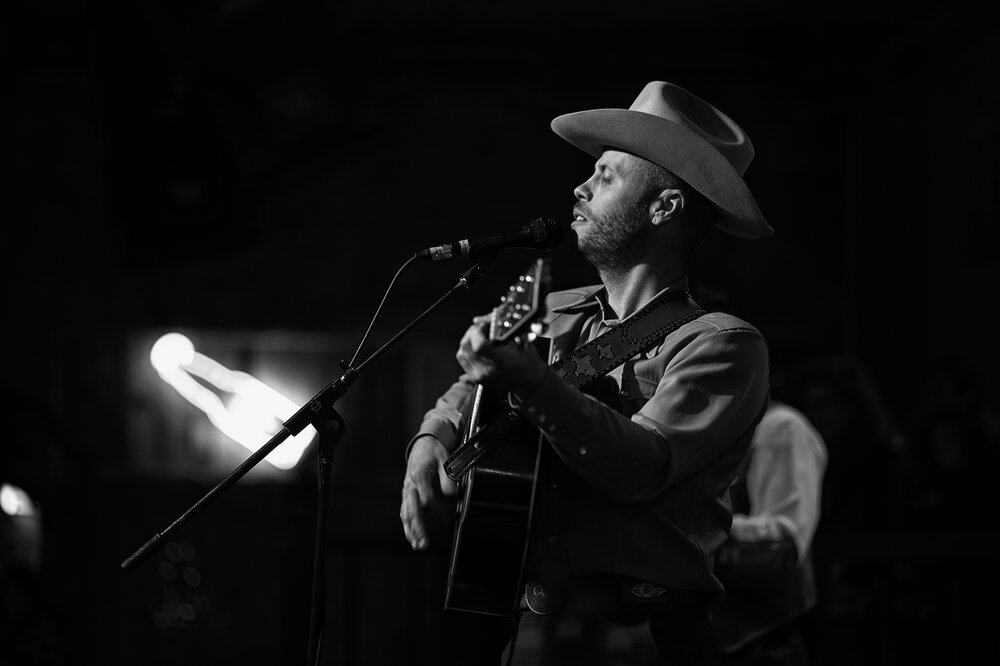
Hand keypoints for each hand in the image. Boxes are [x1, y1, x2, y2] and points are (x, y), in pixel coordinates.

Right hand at [400, 435, 456, 550]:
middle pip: (412, 509)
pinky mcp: (406, 496)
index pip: (427, 498)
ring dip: (411, 531)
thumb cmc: (433, 454)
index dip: (437, 511)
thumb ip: (448, 479)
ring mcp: (406, 491)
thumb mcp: (445, 461)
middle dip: (418, 527)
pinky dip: (408, 527)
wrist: (422, 447)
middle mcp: (410, 485)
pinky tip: (412, 538)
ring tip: (418, 545)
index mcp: (419, 474)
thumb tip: (450, 495)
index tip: (446, 519)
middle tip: (424, 542)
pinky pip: (405, 513)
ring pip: (406, 514)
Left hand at [456, 315, 546, 395]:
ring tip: (478, 335)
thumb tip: (486, 320)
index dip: (478, 331)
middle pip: (467, 347)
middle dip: (472, 332)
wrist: (531, 382)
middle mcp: (489, 371)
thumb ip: (502, 330)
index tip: (485, 325)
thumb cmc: (529, 363)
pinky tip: (475, 346)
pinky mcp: (477, 379)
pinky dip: (466, 350)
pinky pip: (463, 361)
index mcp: (503, 362)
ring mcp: (481, 376)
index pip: (479, 345)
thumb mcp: (522, 342)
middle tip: (481, 327)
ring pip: (462, 353)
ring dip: (467, 340)